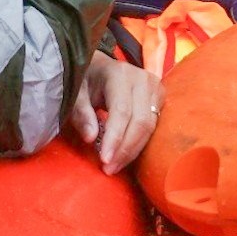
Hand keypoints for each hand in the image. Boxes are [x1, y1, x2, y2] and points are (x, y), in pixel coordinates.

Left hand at [71, 50, 160, 173]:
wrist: (102, 66)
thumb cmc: (87, 78)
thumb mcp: (76, 91)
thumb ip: (81, 113)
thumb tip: (90, 138)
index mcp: (120, 74)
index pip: (122, 111)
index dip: (114, 138)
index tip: (104, 161)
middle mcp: (143, 79)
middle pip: (140, 122)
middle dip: (125, 150)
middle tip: (109, 169)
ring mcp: (156, 88)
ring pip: (150, 127)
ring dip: (132, 151)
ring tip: (114, 166)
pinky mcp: (160, 98)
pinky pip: (153, 127)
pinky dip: (139, 144)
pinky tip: (124, 155)